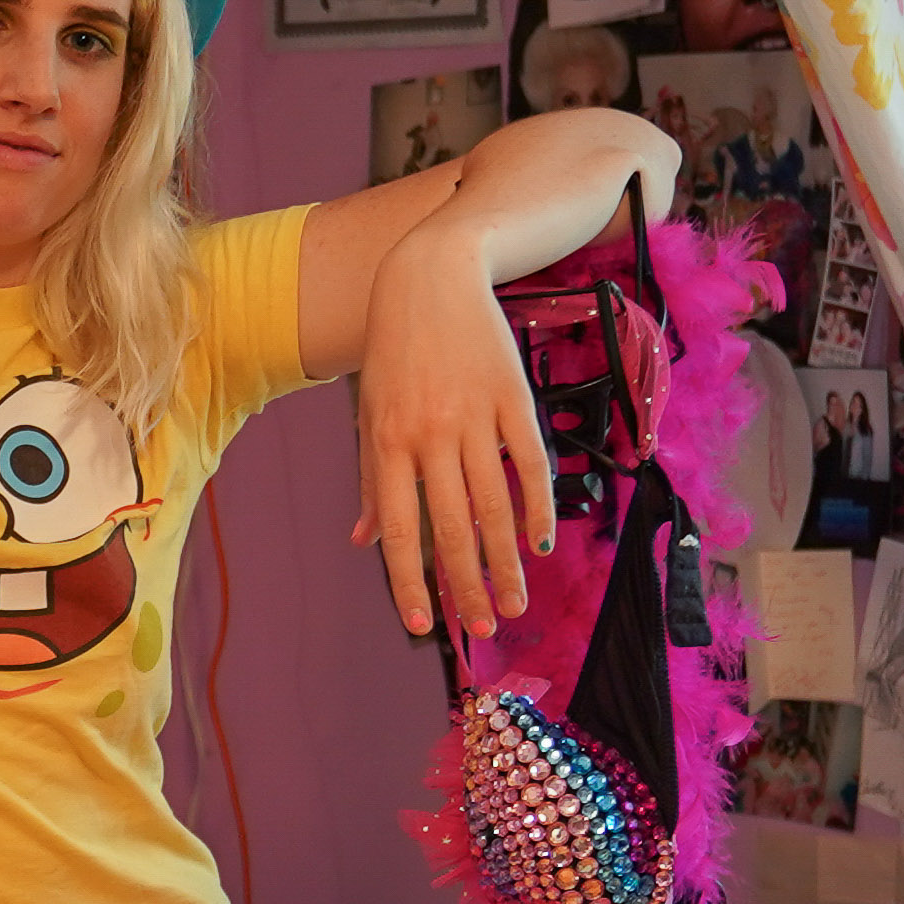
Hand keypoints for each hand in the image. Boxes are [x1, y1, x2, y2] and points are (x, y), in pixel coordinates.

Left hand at [351, 222, 553, 642]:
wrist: (432, 275)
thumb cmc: (394, 349)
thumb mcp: (370, 411)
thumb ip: (373, 479)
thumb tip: (364, 541)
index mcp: (387, 443)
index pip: (401, 529)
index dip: (410, 581)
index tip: (424, 625)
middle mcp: (430, 435)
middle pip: (453, 528)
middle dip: (468, 586)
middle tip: (485, 629)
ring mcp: (474, 416)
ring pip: (494, 505)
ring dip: (506, 561)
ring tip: (515, 601)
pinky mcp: (513, 397)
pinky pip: (529, 464)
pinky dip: (537, 507)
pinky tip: (540, 543)